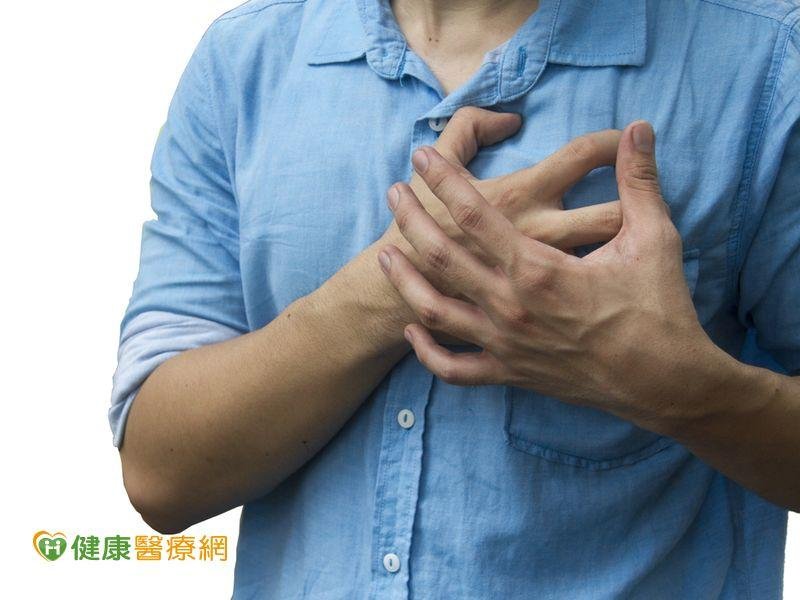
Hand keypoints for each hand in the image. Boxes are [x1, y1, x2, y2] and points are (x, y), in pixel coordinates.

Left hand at [378, 120, 717, 425]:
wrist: (664, 383)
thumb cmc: (658, 310)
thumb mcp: (653, 239)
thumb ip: (639, 182)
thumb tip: (639, 130)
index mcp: (537, 268)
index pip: (475, 213)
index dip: (444, 179)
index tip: (422, 155)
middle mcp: (509, 306)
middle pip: (441, 256)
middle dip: (410, 220)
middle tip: (394, 193)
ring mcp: (504, 344)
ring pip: (434, 310)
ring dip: (403, 280)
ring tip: (382, 254)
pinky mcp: (509, 373)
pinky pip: (454, 368)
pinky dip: (427, 351)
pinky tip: (413, 330)